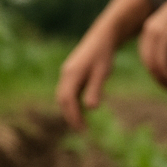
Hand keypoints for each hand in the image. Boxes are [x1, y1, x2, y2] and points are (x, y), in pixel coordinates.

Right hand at [55, 0, 153, 129]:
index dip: (73, 116)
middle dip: (70, 116)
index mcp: (72, 74)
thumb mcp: (103, 72)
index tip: (83, 129)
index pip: (67, 100)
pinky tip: (82, 109)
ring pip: (63, 96)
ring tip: (82, 123)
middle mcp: (66, 73)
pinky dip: (72, 102)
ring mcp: (67, 72)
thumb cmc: (104, 54)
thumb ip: (95, 89)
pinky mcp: (71, 71)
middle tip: (82, 130)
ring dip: (70, 110)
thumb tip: (90, 108)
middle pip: (62, 100)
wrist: (103, 35)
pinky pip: (68, 90)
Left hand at [137, 0, 166, 89]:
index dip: (155, 69)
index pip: (146, 54)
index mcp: (149, 29)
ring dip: (162, 79)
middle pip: (147, 61)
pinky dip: (166, 75)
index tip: (166, 78)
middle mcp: (148, 31)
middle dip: (157, 77)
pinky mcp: (165, 39)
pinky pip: (160, 63)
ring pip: (152, 65)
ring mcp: (155, 35)